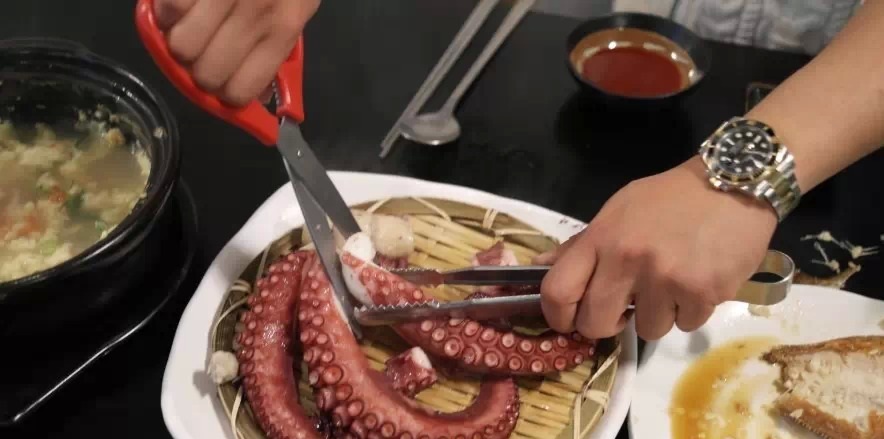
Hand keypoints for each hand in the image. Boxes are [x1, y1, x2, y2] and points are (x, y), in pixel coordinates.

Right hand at [154, 0, 319, 105]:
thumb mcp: (299, 4)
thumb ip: (275, 46)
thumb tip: (250, 92)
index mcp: (285, 27)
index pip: (242, 91)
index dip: (224, 92)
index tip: (221, 80)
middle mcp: (257, 13)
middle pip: (205, 76)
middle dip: (197, 68)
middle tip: (203, 49)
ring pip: (179, 47)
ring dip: (177, 37)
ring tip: (188, 21)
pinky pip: (167, 10)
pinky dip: (165, 9)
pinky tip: (179, 1)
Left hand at [537, 157, 777, 340]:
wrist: (733, 182)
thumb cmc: (670, 198)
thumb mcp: (617, 211)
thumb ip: (580, 245)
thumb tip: (539, 268)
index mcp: (601, 238)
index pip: (557, 291)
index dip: (557, 316)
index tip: (569, 320)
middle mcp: (627, 260)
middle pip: (595, 323)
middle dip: (607, 325)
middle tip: (623, 310)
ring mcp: (665, 279)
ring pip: (646, 330)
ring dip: (657, 315)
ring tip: (671, 284)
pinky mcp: (703, 293)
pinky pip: (685, 325)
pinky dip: (690, 311)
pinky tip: (697, 282)